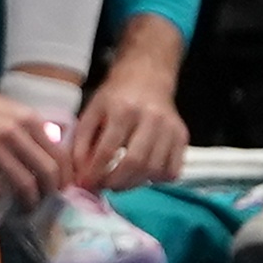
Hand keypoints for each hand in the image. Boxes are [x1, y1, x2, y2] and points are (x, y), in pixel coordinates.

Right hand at [0, 80, 67, 205]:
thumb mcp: (14, 111)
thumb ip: (34, 131)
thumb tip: (54, 159)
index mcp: (29, 120)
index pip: (60, 155)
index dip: (65, 177)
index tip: (63, 190)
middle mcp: (14, 133)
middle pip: (46, 172)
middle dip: (50, 193)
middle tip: (47, 202)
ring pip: (24, 185)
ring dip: (29, 202)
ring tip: (26, 207)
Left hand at [68, 63, 188, 191]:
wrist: (147, 77)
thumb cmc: (117, 96)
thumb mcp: (92, 110)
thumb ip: (82, 141)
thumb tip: (80, 173)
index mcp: (123, 109)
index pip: (107, 150)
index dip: (94, 172)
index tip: (85, 184)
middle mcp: (151, 118)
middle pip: (135, 163)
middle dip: (115, 182)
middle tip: (103, 186)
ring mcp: (170, 128)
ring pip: (154, 170)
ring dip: (133, 184)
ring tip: (119, 181)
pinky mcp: (182, 136)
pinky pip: (172, 171)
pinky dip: (156, 180)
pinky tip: (142, 174)